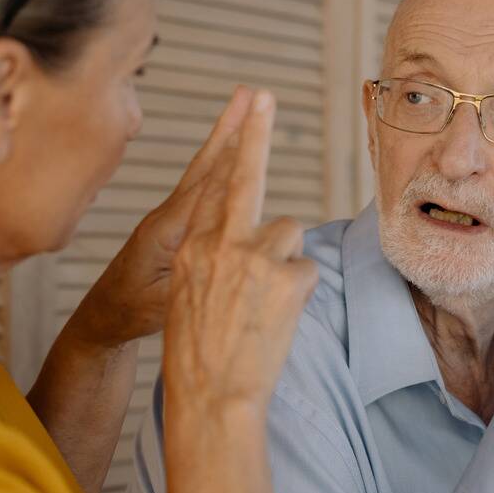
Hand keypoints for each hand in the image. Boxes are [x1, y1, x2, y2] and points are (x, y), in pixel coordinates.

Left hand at [58, 87, 255, 351]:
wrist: (105, 315)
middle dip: (234, 128)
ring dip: (226, 134)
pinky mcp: (174, 221)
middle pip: (209, 164)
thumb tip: (228, 261)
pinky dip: (218, 157)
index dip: (235, 151)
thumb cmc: (134, 314)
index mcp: (171, 230)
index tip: (253, 119)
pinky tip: (229, 145)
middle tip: (255, 94)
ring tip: (243, 102)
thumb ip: (193, 281)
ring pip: (204, 168)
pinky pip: (202, 182)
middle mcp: (170, 214)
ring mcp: (171, 215)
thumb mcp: (165, 305)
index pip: (212, 185)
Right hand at [162, 90, 318, 416]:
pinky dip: (299, 292)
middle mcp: (218, 243)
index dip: (230, 146)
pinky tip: (279, 319)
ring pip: (290, 232)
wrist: (210, 398)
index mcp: (189, 248)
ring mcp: (252, 257)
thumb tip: (233, 242)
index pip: (210, 186)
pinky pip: (306, 269)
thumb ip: (209, 260)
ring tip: (267, 303)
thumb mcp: (186, 299)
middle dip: (254, 135)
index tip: (245, 109)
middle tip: (262, 95)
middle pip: (245, 178)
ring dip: (286, 260)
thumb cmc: (199, 357)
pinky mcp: (286, 277)